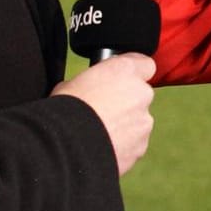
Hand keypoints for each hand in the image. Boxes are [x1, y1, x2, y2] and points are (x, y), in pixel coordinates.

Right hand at [52, 53, 156, 174]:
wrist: (67, 145)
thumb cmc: (65, 110)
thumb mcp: (72, 83)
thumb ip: (92, 82)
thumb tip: (89, 89)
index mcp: (125, 70)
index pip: (145, 64)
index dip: (133, 73)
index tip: (121, 80)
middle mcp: (141, 92)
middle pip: (140, 95)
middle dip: (126, 102)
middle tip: (103, 110)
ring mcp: (144, 120)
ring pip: (138, 120)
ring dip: (125, 125)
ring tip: (100, 132)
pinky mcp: (141, 145)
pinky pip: (135, 142)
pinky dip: (123, 144)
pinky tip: (104, 146)